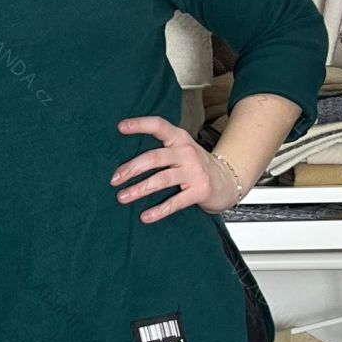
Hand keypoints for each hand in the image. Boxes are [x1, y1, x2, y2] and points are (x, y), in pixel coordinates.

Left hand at [110, 115, 241, 218]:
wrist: (227, 180)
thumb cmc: (195, 165)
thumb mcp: (181, 150)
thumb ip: (160, 149)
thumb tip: (124, 161)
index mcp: (179, 138)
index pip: (159, 126)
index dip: (140, 124)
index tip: (120, 127)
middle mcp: (186, 152)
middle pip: (154, 158)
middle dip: (132, 168)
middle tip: (114, 179)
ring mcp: (194, 171)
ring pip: (161, 180)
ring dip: (139, 189)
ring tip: (122, 197)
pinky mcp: (200, 191)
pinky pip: (176, 202)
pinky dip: (159, 210)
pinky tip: (145, 216)